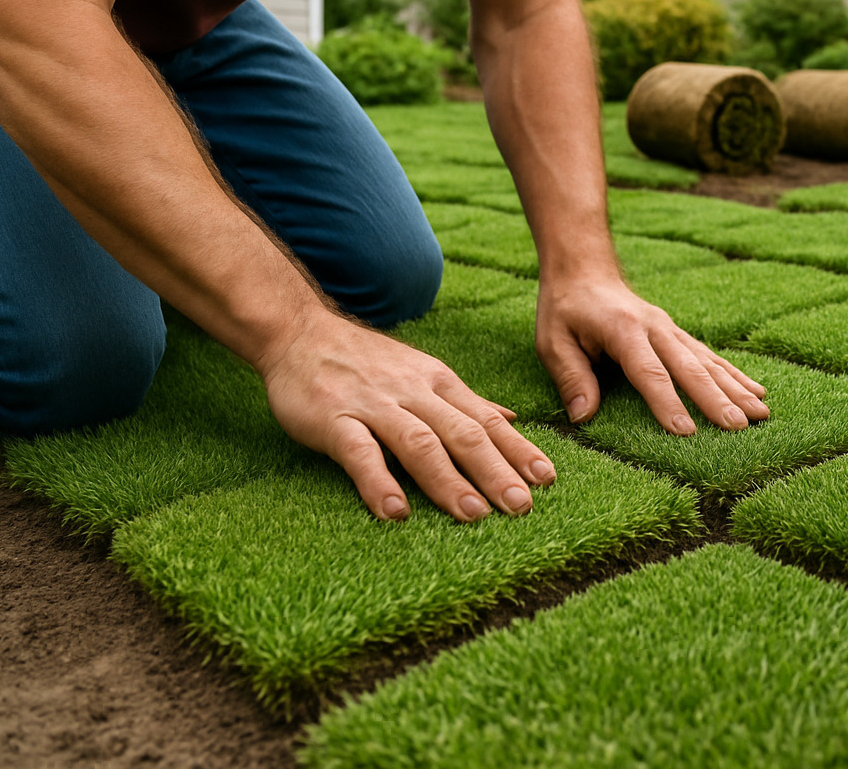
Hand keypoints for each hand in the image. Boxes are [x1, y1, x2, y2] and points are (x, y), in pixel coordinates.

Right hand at [258, 311, 555, 521]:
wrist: (299, 332)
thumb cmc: (366, 362)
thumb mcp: (424, 373)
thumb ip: (465, 401)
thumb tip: (511, 420)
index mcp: (439, 383)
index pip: (487, 420)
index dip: (518, 450)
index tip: (548, 480)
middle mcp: (414, 393)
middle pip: (463, 433)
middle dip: (496, 471)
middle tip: (522, 506)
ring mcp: (374, 405)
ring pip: (419, 442)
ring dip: (448, 480)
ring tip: (474, 515)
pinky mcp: (334, 418)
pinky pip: (359, 451)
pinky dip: (378, 481)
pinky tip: (396, 512)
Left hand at [536, 272, 768, 434]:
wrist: (584, 269)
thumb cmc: (565, 309)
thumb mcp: (552, 342)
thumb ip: (571, 377)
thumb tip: (583, 417)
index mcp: (623, 330)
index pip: (649, 372)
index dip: (668, 402)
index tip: (686, 431)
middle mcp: (655, 328)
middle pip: (690, 367)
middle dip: (717, 399)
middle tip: (739, 427)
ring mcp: (670, 329)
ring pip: (708, 361)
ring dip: (736, 388)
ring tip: (761, 414)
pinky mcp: (677, 333)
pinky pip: (710, 355)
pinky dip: (735, 374)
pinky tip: (758, 391)